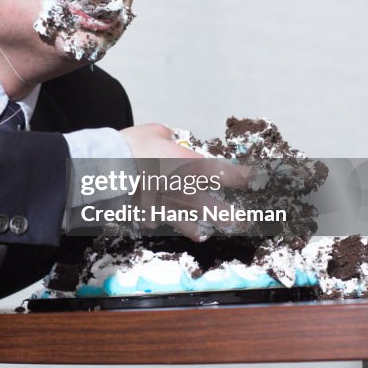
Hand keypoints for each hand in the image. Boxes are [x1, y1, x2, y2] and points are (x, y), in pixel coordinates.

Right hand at [120, 123, 251, 240]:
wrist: (111, 171)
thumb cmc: (135, 147)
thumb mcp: (156, 132)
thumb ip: (167, 138)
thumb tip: (167, 140)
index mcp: (193, 166)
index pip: (228, 174)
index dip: (245, 178)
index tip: (256, 180)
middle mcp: (187, 191)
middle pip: (217, 211)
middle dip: (231, 217)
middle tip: (241, 221)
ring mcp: (170, 208)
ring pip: (191, 225)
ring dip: (198, 229)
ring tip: (205, 234)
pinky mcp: (151, 217)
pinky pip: (159, 222)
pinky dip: (159, 221)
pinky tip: (158, 222)